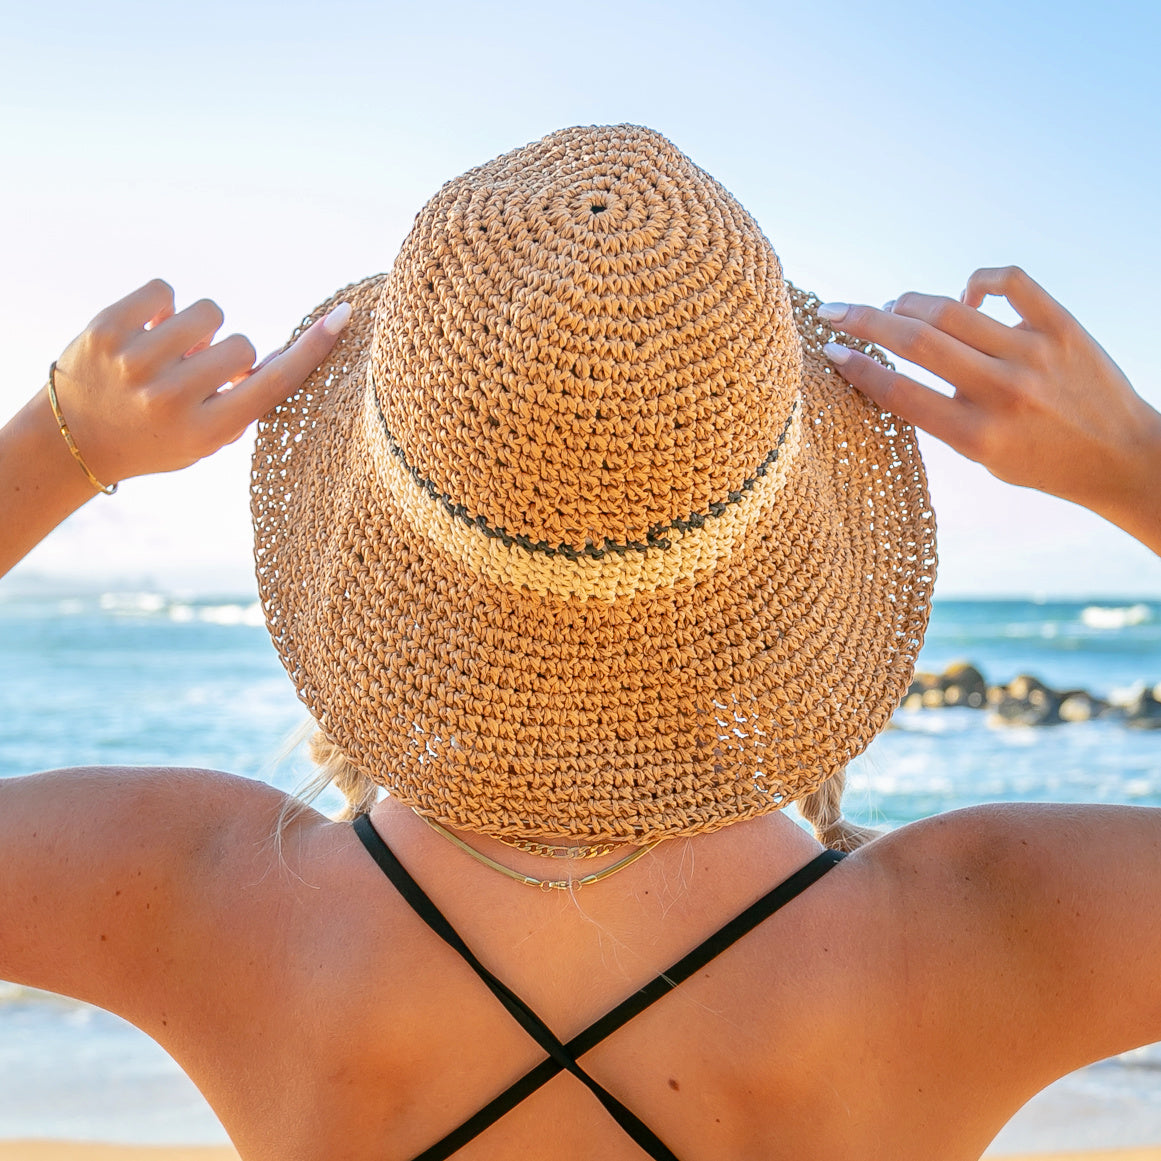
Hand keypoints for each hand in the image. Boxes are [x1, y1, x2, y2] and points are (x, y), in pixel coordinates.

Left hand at [50, 279, 350, 485]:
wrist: (75, 440)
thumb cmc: (158, 437)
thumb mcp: (208, 438)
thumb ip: (246, 402)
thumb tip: (290, 351)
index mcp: (203, 432)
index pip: (272, 384)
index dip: (310, 350)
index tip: (341, 317)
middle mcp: (169, 400)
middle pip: (241, 346)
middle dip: (229, 356)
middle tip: (199, 375)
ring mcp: (134, 363)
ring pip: (207, 313)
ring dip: (199, 328)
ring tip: (172, 353)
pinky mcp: (105, 330)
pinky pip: (165, 291)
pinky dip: (164, 306)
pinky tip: (148, 331)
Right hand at [819, 267, 1160, 551]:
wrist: (1122, 457)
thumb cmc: (1043, 462)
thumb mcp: (983, 457)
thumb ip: (943, 414)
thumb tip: (903, 353)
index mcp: (977, 434)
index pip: (900, 391)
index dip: (857, 368)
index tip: (829, 350)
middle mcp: (1003, 392)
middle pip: (916, 340)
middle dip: (864, 321)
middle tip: (835, 310)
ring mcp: (1034, 354)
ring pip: (952, 309)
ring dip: (909, 303)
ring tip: (891, 308)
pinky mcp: (1063, 327)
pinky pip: (1010, 283)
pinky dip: (978, 281)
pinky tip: (966, 294)